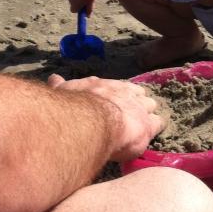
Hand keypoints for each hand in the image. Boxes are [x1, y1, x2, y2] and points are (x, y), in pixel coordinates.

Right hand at [47, 74, 164, 160]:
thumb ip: (61, 86)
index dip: (118, 93)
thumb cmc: (74, 108)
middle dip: (136, 100)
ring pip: (150, 104)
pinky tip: (152, 133)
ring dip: (147, 112)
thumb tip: (53, 78)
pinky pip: (158, 122)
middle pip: (137, 92)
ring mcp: (139, 106)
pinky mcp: (149, 125)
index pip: (116, 86)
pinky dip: (155, 126)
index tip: (116, 99)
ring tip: (143, 121)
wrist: (91, 122)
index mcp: (105, 85)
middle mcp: (125, 91)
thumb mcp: (64, 93)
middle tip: (131, 112)